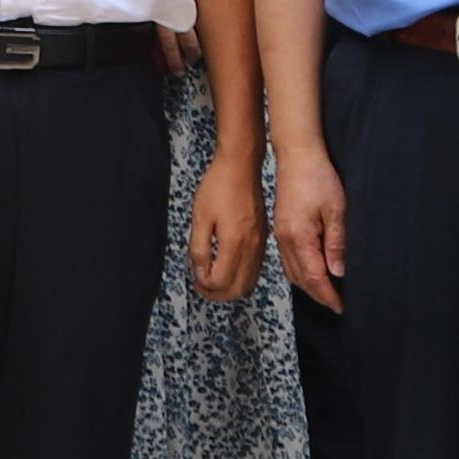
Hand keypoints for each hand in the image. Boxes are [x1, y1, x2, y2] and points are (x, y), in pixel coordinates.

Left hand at [189, 148, 263, 301]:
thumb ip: (199, 249)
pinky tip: (229, 268)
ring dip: (230, 288)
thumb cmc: (219, 185)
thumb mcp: (200, 217)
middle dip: (217, 294)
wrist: (241, 164)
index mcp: (234, 243)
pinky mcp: (263, 238)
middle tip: (201, 284)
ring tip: (213, 278)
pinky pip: (255, 269)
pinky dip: (242, 277)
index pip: (220, 282)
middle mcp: (251, 247)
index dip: (204, 285)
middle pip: (237, 290)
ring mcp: (260, 244)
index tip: (195, 277)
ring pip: (249, 282)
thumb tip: (201, 271)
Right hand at [275, 144, 348, 308]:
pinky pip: (289, 260)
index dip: (328, 295)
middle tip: (338, 304)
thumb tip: (338, 273)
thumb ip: (336, 243)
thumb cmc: (318, 177)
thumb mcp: (336, 209)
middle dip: (319, 295)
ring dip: (310, 286)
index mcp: (299, 237)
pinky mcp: (281, 229)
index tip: (341, 307)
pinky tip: (314, 272)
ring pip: (293, 272)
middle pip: (301, 279)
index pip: (314, 277)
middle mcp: (286, 240)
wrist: (297, 155)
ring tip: (328, 293)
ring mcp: (281, 235)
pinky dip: (302, 272)